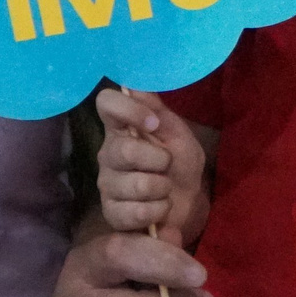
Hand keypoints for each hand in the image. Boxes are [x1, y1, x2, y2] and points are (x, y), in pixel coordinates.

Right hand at [95, 87, 207, 245]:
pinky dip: (157, 211)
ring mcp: (107, 184)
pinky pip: (135, 212)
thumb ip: (157, 111)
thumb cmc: (181, 163)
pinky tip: (158, 208)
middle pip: (123, 150)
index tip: (153, 123)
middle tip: (167, 165)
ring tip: (164, 189)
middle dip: (158, 160)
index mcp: (121, 127)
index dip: (129, 109)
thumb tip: (135, 84)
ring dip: (161, 188)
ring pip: (135, 185)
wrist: (189, 202)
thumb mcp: (177, 134)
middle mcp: (108, 153)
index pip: (106, 103)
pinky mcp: (111, 212)